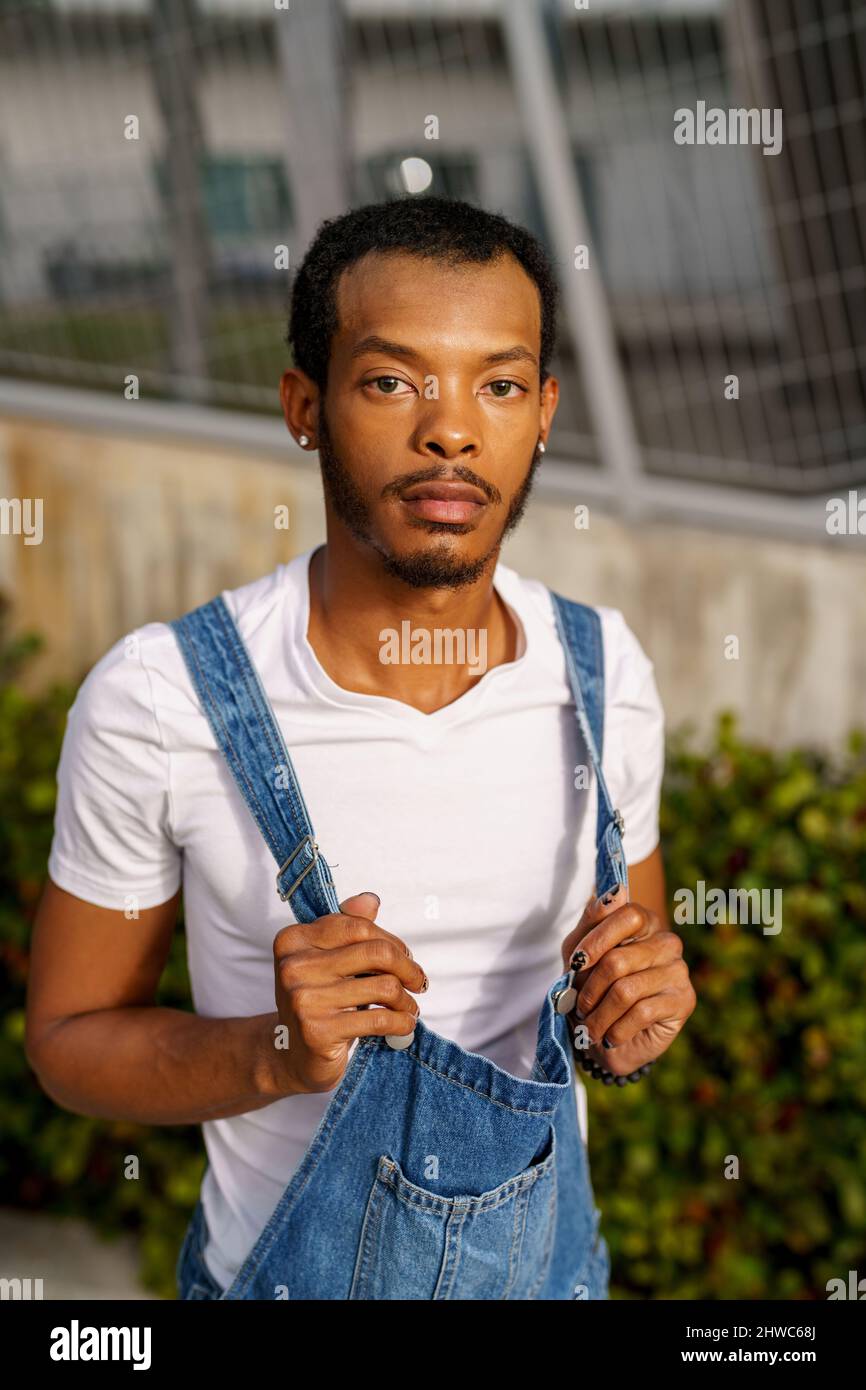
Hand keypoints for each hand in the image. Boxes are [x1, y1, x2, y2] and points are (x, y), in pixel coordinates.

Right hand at [271, 893, 426, 1093]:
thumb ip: (347, 928)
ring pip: (384, 986)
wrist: (292, 1056)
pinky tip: (403, 1025)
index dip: (392, 941)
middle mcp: (294, 966)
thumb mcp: (327, 961)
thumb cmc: (317, 1002)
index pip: (358, 926)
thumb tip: (370, 900)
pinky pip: (379, 1019)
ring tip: (408, 1008)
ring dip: (406, 1000)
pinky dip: (401, 1022)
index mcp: (294, 939)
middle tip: (418, 982)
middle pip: (376, 952)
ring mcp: (304, 999)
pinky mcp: (318, 1032)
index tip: (406, 958)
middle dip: (408, 968)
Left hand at [561, 884, 695, 1076]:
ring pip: (626, 990)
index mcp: (644, 922)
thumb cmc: (592, 988)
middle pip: (619, 959)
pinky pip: (642, 1012)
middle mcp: (667, 941)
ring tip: (590, 1028)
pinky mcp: (684, 1001)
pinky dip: (616, 1029)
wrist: (607, 1037)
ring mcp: (679, 971)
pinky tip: (611, 1036)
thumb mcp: (579, 953)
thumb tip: (618, 890)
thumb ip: (592, 921)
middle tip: (579, 1006)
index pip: (627, 914)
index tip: (576, 964)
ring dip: (599, 1015)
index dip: (597, 940)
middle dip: (590, 988)